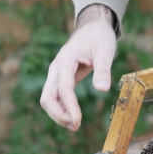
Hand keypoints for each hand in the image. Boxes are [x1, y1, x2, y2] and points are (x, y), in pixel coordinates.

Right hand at [40, 4, 116, 130]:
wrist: (92, 27)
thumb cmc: (99, 37)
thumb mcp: (105, 51)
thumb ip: (102, 70)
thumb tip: (102, 89)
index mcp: (65, 60)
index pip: (63, 88)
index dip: (69, 106)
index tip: (78, 121)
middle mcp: (56, 68)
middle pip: (47, 97)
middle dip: (59, 114)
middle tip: (76, 126)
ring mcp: (56, 73)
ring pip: (48, 98)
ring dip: (58, 114)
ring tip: (75, 126)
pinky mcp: (60, 78)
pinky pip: (56, 96)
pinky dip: (62, 108)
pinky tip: (73, 118)